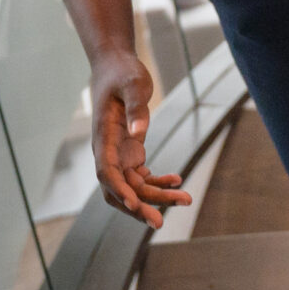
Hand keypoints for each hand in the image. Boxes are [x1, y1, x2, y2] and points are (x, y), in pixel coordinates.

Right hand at [89, 50, 190, 227]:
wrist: (115, 66)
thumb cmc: (123, 72)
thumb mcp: (134, 83)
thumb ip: (137, 107)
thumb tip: (140, 133)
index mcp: (103, 137)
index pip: (106, 172)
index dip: (119, 191)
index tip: (135, 205)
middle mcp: (107, 151)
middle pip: (119, 189)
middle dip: (138, 207)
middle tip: (161, 223)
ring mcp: (117, 154)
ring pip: (133, 186)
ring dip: (155, 197)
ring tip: (185, 199)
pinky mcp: (129, 152)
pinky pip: (141, 177)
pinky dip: (157, 183)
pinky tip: (177, 181)